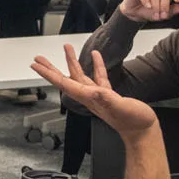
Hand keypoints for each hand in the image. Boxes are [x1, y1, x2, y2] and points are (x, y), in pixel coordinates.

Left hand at [31, 45, 160, 140]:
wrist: (143, 131)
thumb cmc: (133, 122)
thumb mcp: (121, 108)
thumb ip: (108, 99)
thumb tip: (96, 91)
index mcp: (89, 98)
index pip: (64, 83)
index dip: (48, 73)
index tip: (36, 65)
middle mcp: (89, 96)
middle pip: (65, 79)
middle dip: (51, 68)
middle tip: (39, 58)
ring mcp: (98, 95)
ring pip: (79, 76)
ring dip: (71, 62)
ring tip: (67, 48)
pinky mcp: (108, 94)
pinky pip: (97, 76)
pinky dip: (96, 65)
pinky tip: (95, 56)